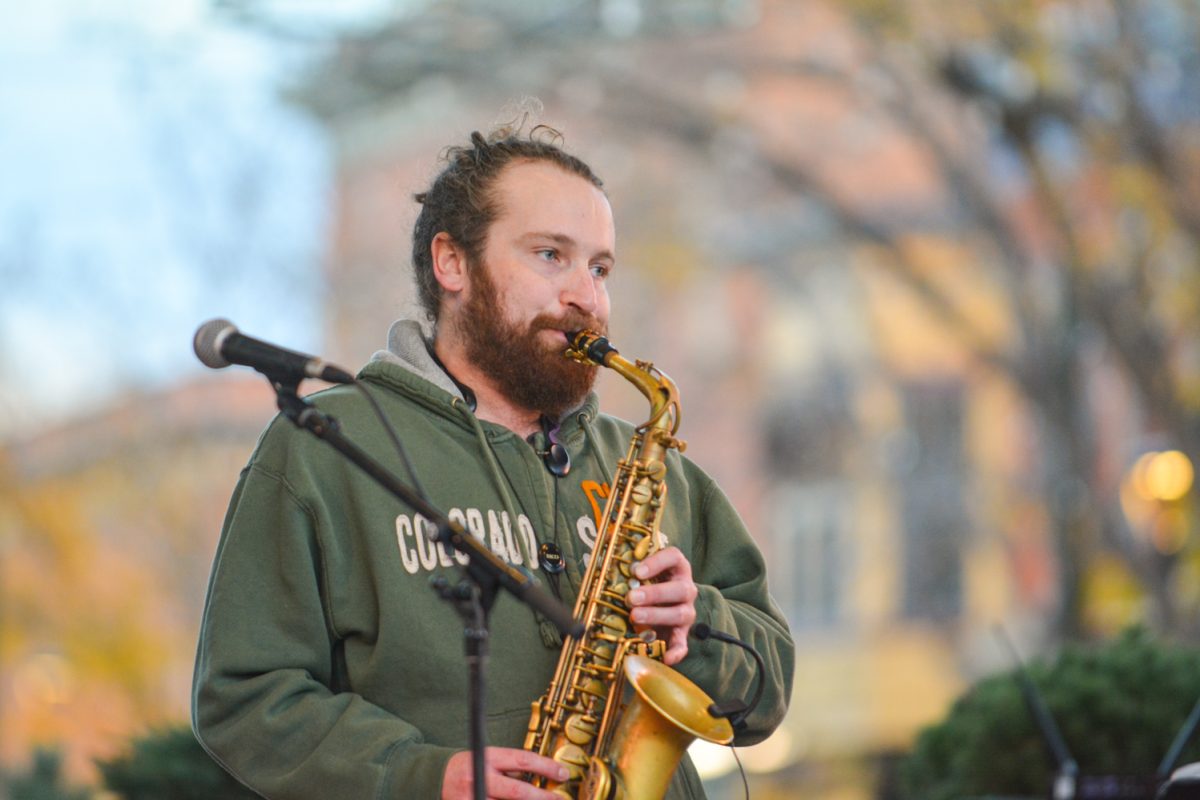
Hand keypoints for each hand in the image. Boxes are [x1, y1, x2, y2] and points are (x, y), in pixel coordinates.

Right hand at [442, 747, 567, 799]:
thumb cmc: (464, 768)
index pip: (522, 760)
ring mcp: (472, 798)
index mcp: (486, 757)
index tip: (562, 773)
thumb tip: (538, 778)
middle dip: (541, 797)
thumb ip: (508, 768)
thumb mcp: (485, 758)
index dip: (546, 766)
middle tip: (557, 798)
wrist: (431, 778)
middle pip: (517, 791)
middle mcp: (479, 778)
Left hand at [626, 546, 697, 665]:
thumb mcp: (641, 574)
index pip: (674, 557)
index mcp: (677, 568)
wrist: (662, 604)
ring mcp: (686, 611)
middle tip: (631, 598)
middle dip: (654, 593)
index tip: (637, 571)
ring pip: (680, 613)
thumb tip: (601, 559)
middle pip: (679, 589)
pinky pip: (682, 643)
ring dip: (657, 615)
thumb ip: (629, 569)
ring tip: (635, 617)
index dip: (657, 562)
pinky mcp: (681, 633)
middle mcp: (686, 589)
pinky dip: (676, 651)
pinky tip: (666, 657)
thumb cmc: (647, 584)